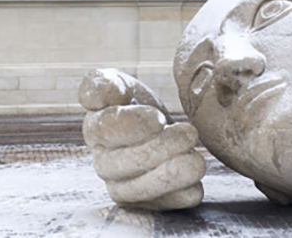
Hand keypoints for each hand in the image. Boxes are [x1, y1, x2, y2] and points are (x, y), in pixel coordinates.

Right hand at [79, 68, 205, 210]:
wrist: (155, 125)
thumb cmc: (132, 101)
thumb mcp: (118, 83)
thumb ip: (105, 83)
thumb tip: (101, 95)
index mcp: (94, 129)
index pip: (103, 129)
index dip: (132, 125)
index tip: (160, 118)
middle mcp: (103, 162)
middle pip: (121, 164)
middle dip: (158, 150)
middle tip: (189, 133)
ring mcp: (122, 186)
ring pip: (137, 191)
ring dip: (170, 177)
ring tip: (197, 160)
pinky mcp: (146, 203)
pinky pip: (159, 208)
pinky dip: (178, 197)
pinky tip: (195, 184)